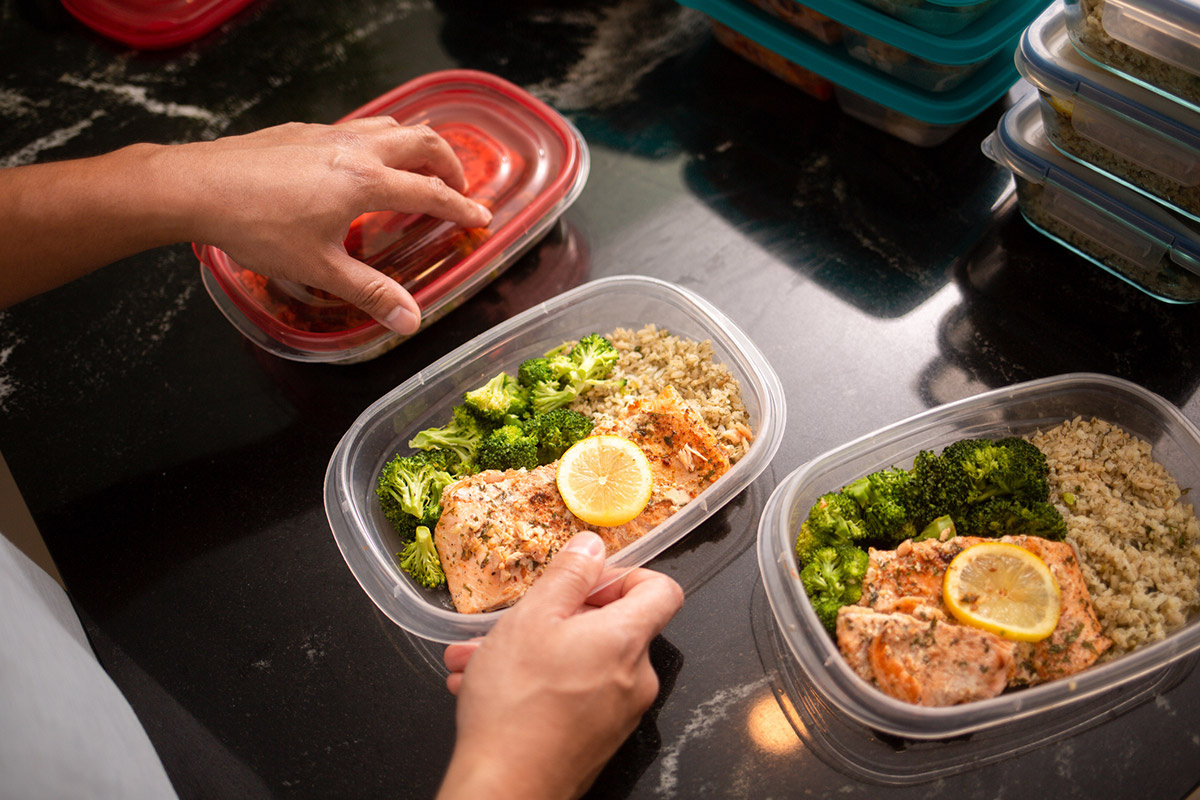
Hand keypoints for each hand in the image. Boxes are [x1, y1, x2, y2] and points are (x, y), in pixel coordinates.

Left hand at [178, 118, 491, 333]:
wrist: (196, 186)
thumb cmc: (257, 227)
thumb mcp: (319, 268)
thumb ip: (370, 293)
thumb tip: (410, 322)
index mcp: (366, 181)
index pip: (431, 191)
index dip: (461, 207)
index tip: (480, 218)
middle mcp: (354, 149)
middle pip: (421, 141)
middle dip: (448, 163)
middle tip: (457, 188)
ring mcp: (327, 134)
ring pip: (389, 125)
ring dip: (416, 144)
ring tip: (419, 169)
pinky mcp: (302, 130)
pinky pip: (357, 127)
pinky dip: (380, 142)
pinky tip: (360, 166)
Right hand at [437, 532, 683, 799]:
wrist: (505, 789)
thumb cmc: (517, 706)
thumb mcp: (533, 617)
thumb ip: (569, 574)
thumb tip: (592, 546)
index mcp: (627, 639)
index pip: (663, 590)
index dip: (626, 575)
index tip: (587, 581)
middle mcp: (635, 678)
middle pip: (612, 626)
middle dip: (555, 616)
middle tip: (513, 620)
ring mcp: (618, 713)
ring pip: (580, 661)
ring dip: (532, 652)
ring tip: (479, 658)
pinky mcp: (597, 738)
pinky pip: (573, 694)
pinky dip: (537, 685)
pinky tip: (485, 687)